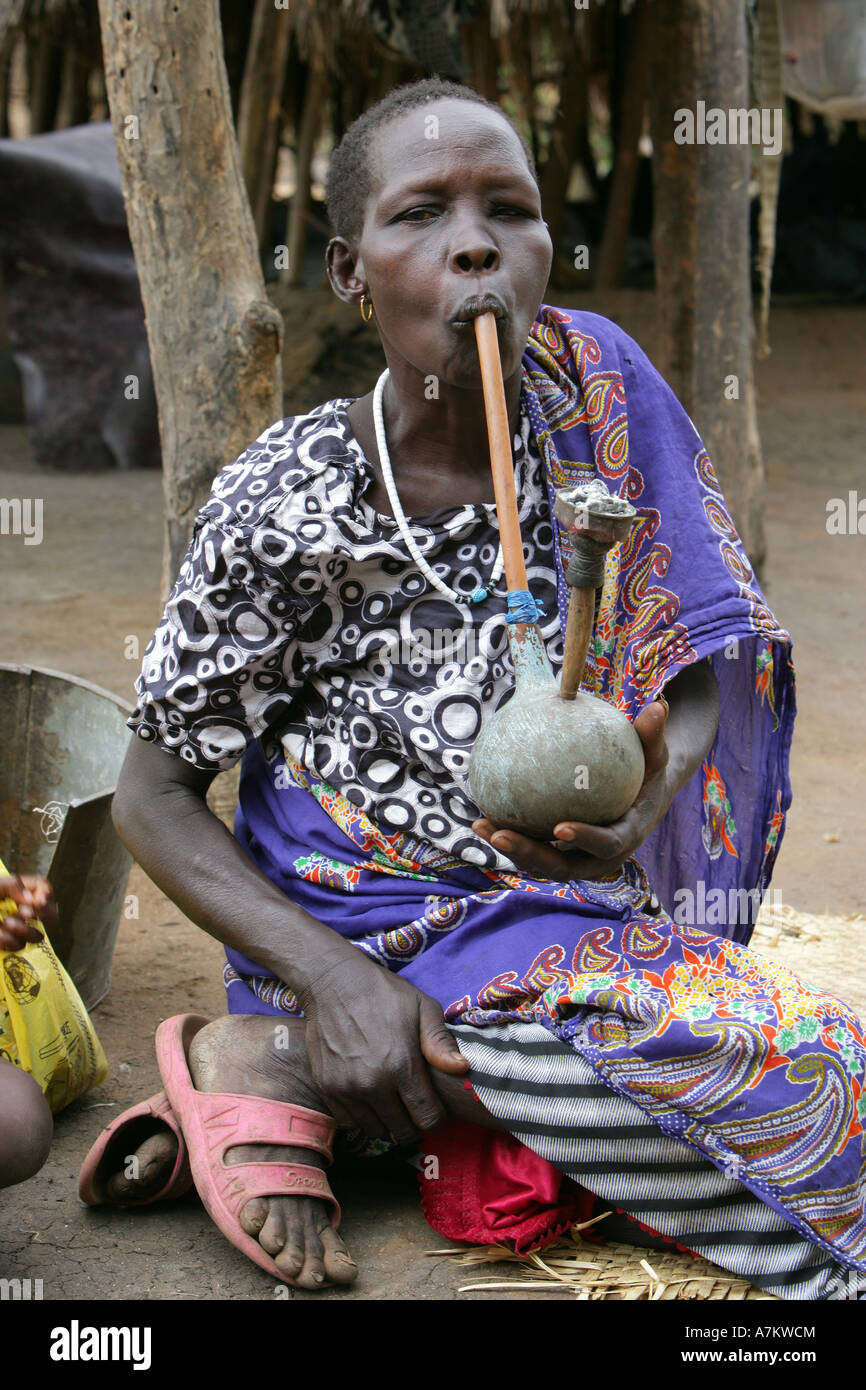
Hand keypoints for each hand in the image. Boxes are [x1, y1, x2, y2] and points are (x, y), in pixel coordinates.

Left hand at [0, 874, 54, 949]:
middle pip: (49, 912)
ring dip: (22, 928)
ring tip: (6, 923)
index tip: (39, 902)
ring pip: (36, 934)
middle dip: (41, 914)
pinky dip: (7, 941)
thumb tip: (30, 899)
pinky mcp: (7, 945)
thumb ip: (11, 886)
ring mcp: (15, 929)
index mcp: (16, 891)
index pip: (42, 887)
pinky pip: (17, 946)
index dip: (45, 894)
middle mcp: (20, 909)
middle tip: (28, 913)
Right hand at [299, 954, 468, 1143]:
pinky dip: (362, 1116)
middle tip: (413, 1102)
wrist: (332, 982)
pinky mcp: (326, 1088)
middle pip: (403, 1130)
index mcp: (402, 1066)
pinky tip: (368, 1096)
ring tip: (391, 1099)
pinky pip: (349, 1122)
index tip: (435, 1106)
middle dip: (413, 1121)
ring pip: (376, 1130)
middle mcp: (373, 1084)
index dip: (437, 1117)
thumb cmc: (383, 992)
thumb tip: (462, 1069)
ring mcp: (346, 1089)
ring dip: (387, 1121)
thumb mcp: (422, 1007)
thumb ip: (440, 1042)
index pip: (428, 1119)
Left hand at [472, 699, 671, 882]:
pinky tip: (482, 814)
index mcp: (627, 836)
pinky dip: (510, 837)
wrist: (643, 798)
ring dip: (511, 849)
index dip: (584, 838)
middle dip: (530, 855)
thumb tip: (657, 706)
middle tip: (500, 834)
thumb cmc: (647, 771)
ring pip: (541, 863)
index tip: (560, 827)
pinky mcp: (561, 855)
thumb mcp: (654, 755)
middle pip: (563, 866)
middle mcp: (600, 857)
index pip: (606, 843)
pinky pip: (533, 849)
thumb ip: (652, 736)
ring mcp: (578, 859)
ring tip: (481, 824)